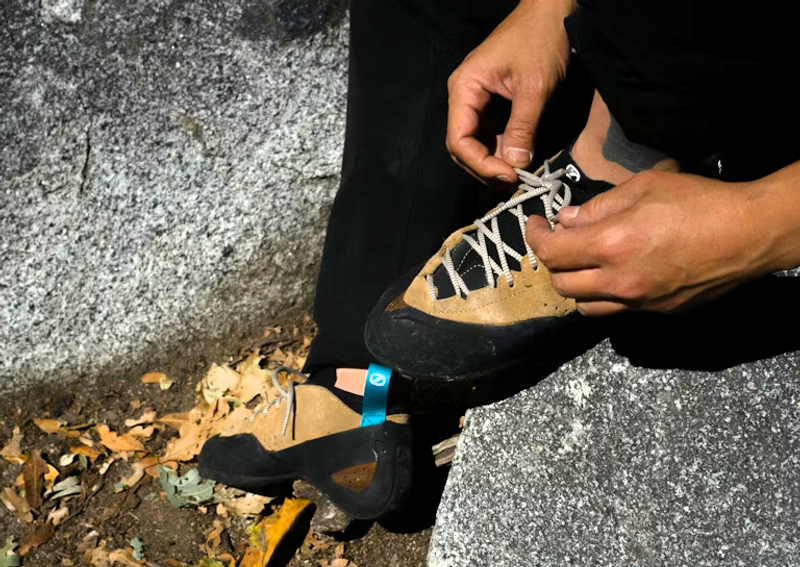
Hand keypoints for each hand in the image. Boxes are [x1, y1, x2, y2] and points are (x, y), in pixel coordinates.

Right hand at [446, 0, 573, 183]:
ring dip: (493, 164)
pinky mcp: (491, 105)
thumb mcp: (534, 87)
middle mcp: (464, 97)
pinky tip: (518, 162)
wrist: (550, 11)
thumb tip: (515, 165)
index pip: (458, 140)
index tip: (508, 176)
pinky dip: (501, 152)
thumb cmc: (540, 39)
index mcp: (464, 89)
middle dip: (485, 169)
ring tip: (517, 177)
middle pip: (463, 147)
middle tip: (513, 183)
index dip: (480, 165)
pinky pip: (489, 136)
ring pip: (476, 145)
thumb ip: (522, 127)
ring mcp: (476, 102)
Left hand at [525, 170, 769, 314]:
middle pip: (561, 285)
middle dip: (552, 263)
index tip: (536, 224)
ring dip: (575, 286)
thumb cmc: (699, 202)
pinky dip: (604, 296)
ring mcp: (639, 302)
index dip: (535, 237)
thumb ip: (597, 208)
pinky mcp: (658, 312)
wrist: (750, 234)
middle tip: (559, 242)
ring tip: (584, 264)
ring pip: (584, 307)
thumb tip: (566, 220)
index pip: (551, 253)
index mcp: (610, 246)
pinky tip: (615, 275)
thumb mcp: (643, 188)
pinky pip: (616, 311)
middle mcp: (619, 281)